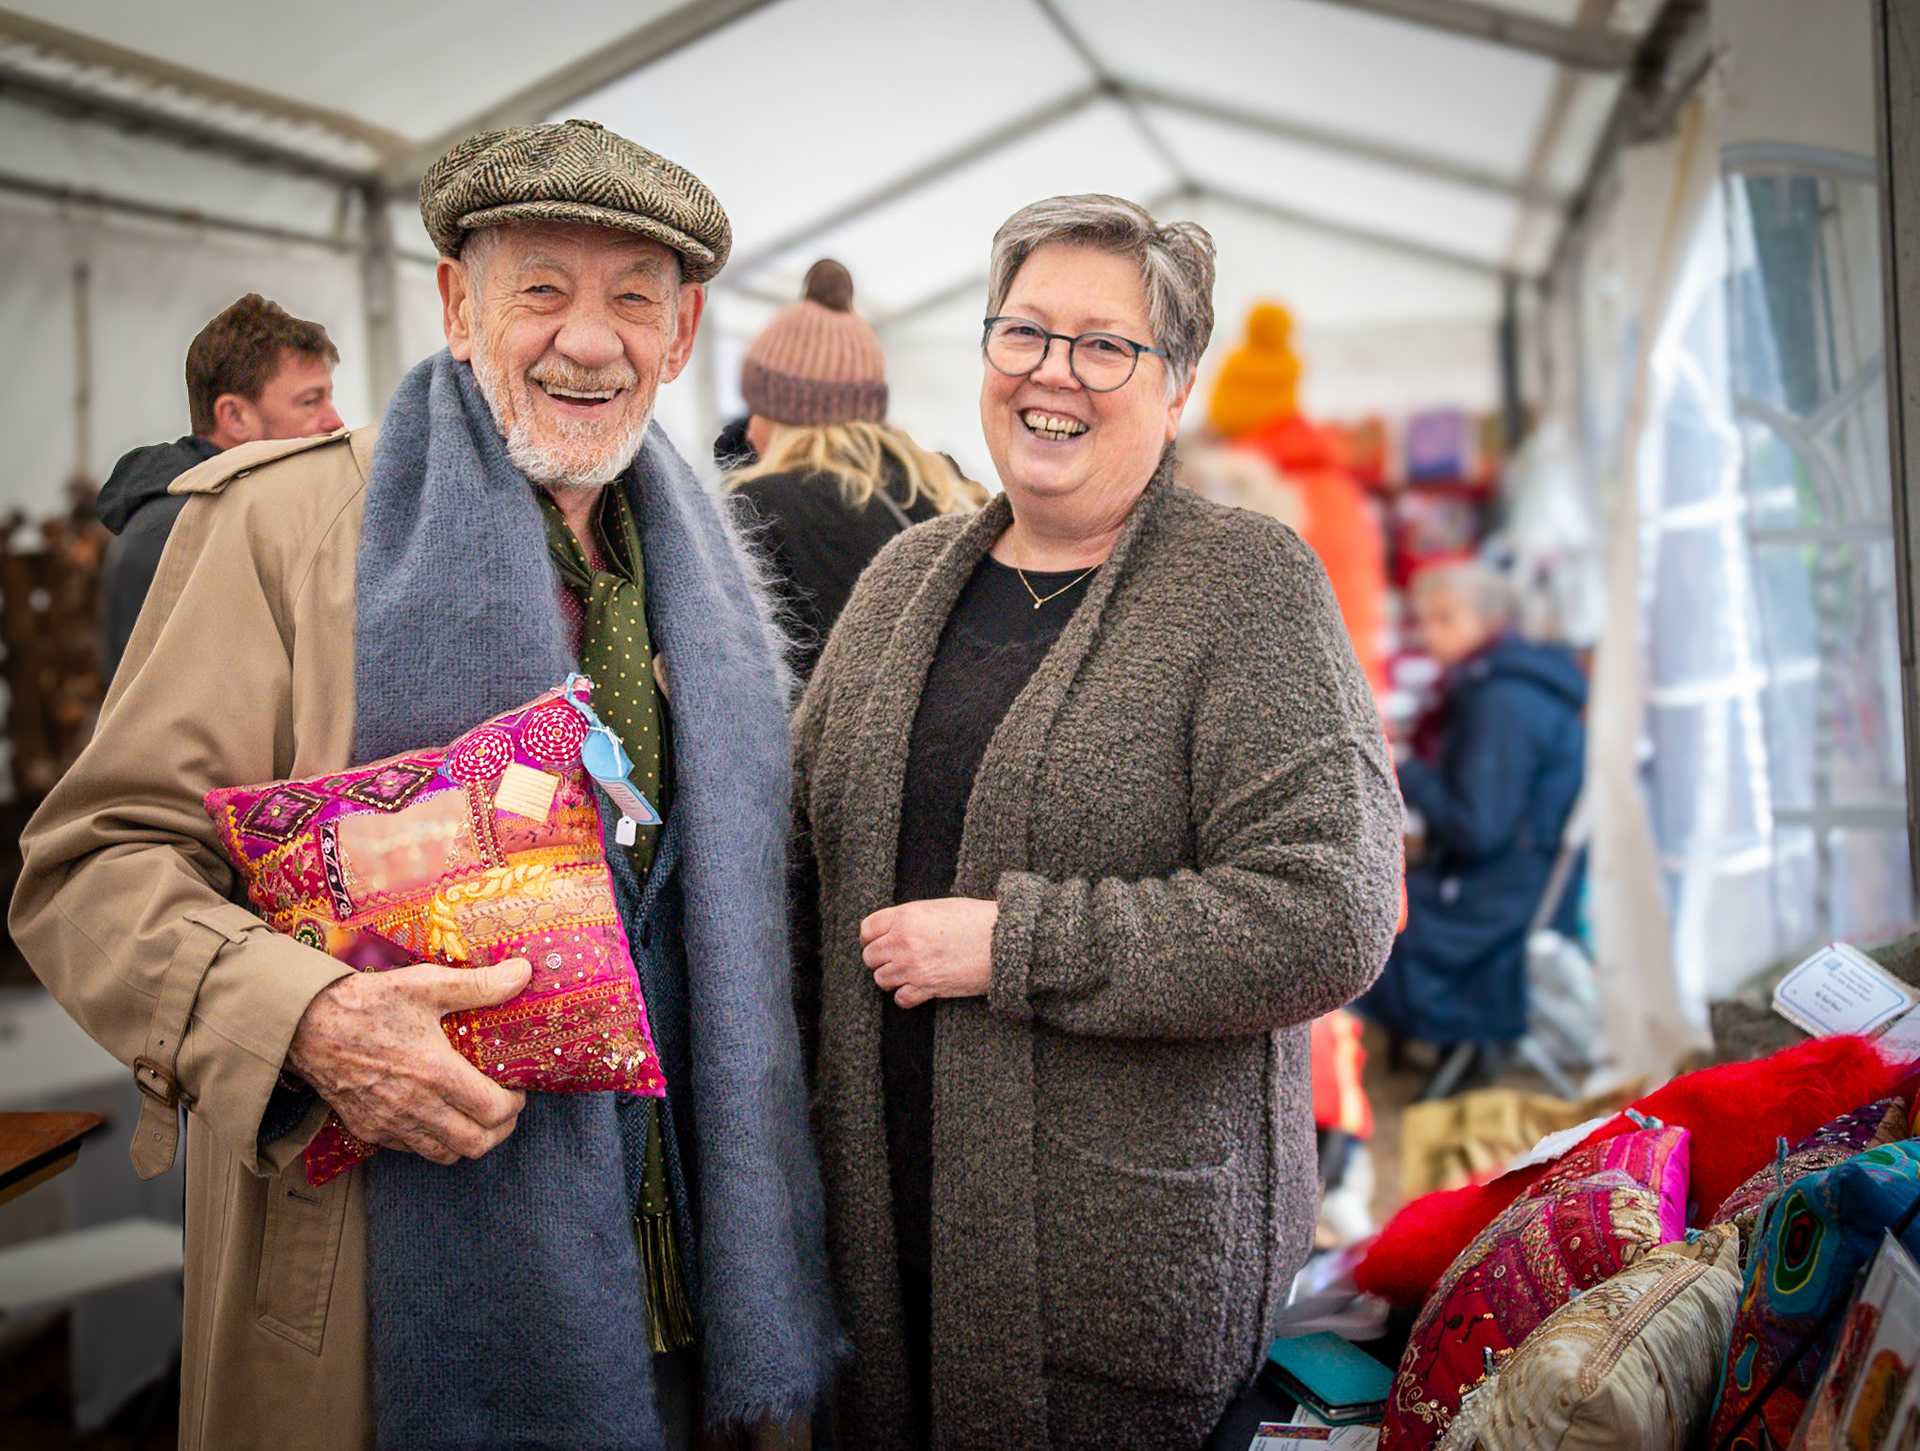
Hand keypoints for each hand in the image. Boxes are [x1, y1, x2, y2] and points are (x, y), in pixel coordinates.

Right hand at [286, 958, 531, 1164]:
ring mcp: (390, 1123)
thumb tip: (523, 974)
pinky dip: (433, 1141)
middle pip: (476, 1144)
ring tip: (476, 1116)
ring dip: (468, 1141)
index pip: (494, 1111)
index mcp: (436, 1073)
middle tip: (505, 1108)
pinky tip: (437, 1115)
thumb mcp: (426, 985)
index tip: (517, 1088)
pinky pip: (412, 1150)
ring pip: (444, 1154)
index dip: (515, 1104)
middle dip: (500, 1130)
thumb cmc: (368, 1002)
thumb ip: (479, 985)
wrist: (305, 1025)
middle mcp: (416, 1107)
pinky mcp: (369, 1129)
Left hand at [861, 898, 997, 1009]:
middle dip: (880, 958)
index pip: (867, 928)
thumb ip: (912, 917)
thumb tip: (896, 928)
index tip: (874, 941)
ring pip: (881, 979)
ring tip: (905, 972)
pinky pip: (901, 999)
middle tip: (893, 958)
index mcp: (906, 916)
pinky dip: (905, 996)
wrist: (1004, 941)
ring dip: (891, 977)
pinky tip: (915, 988)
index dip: (869, 936)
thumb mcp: (939, 906)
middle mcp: (904, 942)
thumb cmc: (978, 919)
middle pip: (870, 956)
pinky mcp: (927, 988)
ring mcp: (913, 967)